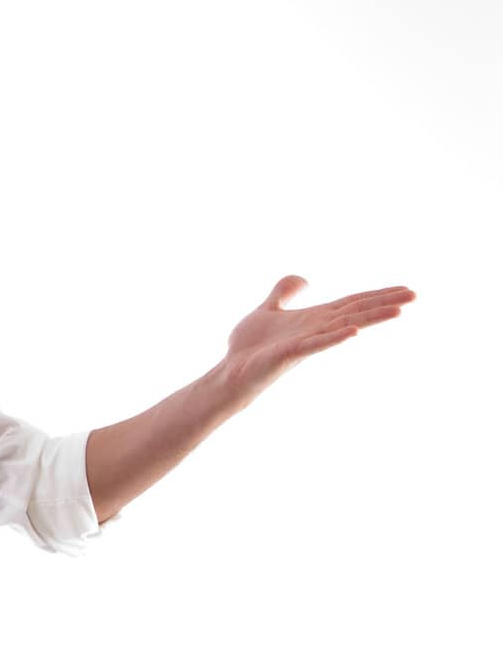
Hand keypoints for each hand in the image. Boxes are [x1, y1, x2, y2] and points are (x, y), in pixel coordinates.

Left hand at [220, 275, 414, 403]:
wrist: (231, 369)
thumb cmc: (251, 346)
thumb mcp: (268, 309)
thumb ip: (285, 293)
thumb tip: (304, 278)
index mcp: (313, 318)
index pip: (351, 303)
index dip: (376, 295)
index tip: (405, 289)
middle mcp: (316, 330)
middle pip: (355, 312)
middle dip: (384, 303)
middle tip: (415, 295)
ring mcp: (306, 342)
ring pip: (343, 327)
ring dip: (370, 319)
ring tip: (398, 310)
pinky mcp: (289, 354)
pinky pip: (315, 345)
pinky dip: (334, 337)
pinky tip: (353, 331)